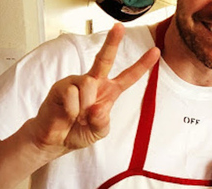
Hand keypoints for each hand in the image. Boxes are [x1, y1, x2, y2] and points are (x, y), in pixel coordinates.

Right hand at [25, 24, 159, 157]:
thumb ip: (102, 121)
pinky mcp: (61, 86)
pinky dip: (72, 110)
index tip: (155, 51)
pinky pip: (72, 95)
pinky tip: (67, 114)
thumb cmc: (79, 132)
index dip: (142, 65)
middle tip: (119, 27)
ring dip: (84, 107)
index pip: (128, 76)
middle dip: (112, 42)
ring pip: (88, 85)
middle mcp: (93, 82)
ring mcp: (76, 82)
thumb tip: (98, 108)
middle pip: (105, 59)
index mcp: (108, 91)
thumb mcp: (100, 130)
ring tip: (77, 116)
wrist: (56, 139)